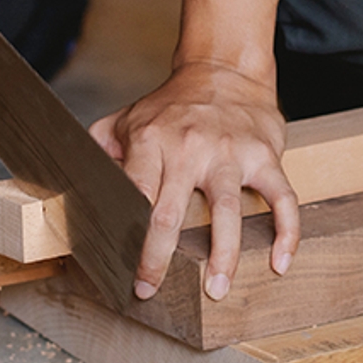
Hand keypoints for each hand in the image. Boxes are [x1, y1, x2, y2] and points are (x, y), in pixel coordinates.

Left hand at [91, 62, 299, 301]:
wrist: (225, 71)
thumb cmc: (172, 107)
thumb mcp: (126, 119)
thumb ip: (100, 151)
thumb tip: (76, 187)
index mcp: (151, 141)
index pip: (135, 195)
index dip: (129, 237)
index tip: (127, 273)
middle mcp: (189, 147)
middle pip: (172, 212)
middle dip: (159, 258)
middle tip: (152, 291)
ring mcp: (230, 152)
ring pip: (227, 210)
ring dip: (223, 256)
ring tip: (217, 291)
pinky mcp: (265, 155)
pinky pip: (281, 197)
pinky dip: (286, 231)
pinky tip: (280, 264)